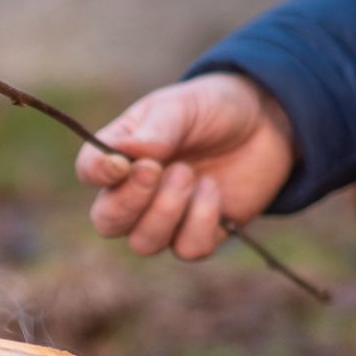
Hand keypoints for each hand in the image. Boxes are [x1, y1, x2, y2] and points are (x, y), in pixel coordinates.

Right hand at [74, 73, 294, 260]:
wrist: (265, 123)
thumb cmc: (213, 109)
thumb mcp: (184, 106)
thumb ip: (156, 129)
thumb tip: (129, 155)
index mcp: (120, 155)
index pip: (89, 172)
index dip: (97, 173)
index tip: (121, 164)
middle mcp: (135, 193)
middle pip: (107, 222)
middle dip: (130, 202)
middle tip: (157, 170)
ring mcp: (166, 219)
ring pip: (144, 243)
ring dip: (167, 210)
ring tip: (190, 174)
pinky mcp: (199, 236)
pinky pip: (187, 249)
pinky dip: (201, 220)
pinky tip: (213, 190)